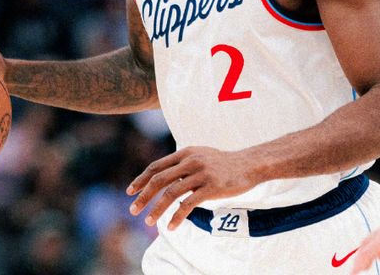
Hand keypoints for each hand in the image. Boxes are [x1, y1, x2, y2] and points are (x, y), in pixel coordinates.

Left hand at [126, 146, 256, 230]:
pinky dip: (177, 216)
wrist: (249, 165)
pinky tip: (171, 227)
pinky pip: (188, 204)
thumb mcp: (200, 156)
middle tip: (133, 210)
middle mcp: (190, 161)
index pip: (156, 166)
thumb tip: (164, 177)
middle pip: (159, 179)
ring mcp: (200, 173)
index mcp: (184, 153)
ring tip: (149, 222)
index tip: (130, 192)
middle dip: (143, 196)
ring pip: (171, 193)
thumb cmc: (222, 163)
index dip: (141, 179)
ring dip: (157, 209)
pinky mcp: (211, 187)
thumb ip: (182, 164)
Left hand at [351, 185, 379, 273]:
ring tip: (355, 270)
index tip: (379, 258)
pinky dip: (364, 258)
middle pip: (371, 241)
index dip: (379, 249)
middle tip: (360, 265)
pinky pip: (371, 250)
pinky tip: (359, 267)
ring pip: (368, 247)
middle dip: (365, 254)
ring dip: (361, 259)